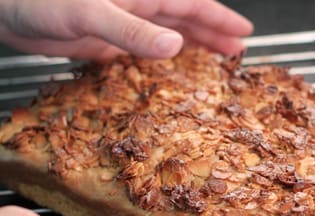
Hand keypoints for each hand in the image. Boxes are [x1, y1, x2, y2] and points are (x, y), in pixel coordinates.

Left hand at [0, 0, 252, 59]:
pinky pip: (147, 47)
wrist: (7, 10)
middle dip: (214, 32)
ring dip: (195, 42)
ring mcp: (125, 22)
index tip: (243, 32)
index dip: (219, 18)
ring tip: (217, 55)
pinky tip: (174, 63)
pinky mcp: (109, 39)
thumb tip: (174, 46)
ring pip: (170, 31)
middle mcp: (137, 6)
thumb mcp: (90, 13)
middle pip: (187, 17)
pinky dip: (165, 55)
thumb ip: (131, 30)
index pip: (191, 4)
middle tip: (237, 48)